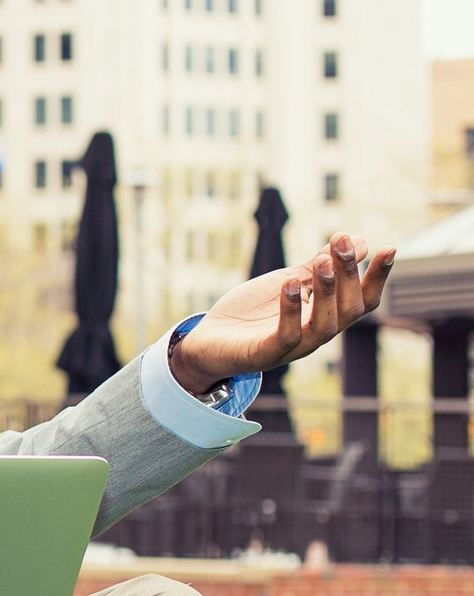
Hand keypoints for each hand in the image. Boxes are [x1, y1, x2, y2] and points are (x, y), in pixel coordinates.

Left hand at [170, 233, 395, 394]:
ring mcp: (292, 347)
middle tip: (344, 242)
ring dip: (328, 291)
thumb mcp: (286, 282)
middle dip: (349, 275)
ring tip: (325, 261)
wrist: (206, 342)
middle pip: (348, 309)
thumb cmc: (250, 314)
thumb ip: (317, 266)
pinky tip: (290, 283)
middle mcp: (315, 335)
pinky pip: (286, 336)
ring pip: (325, 325)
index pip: (361, 300)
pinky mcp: (264, 354)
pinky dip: (290, 310)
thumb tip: (357, 240)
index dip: (377, 278)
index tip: (390, 248)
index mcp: (324, 316)